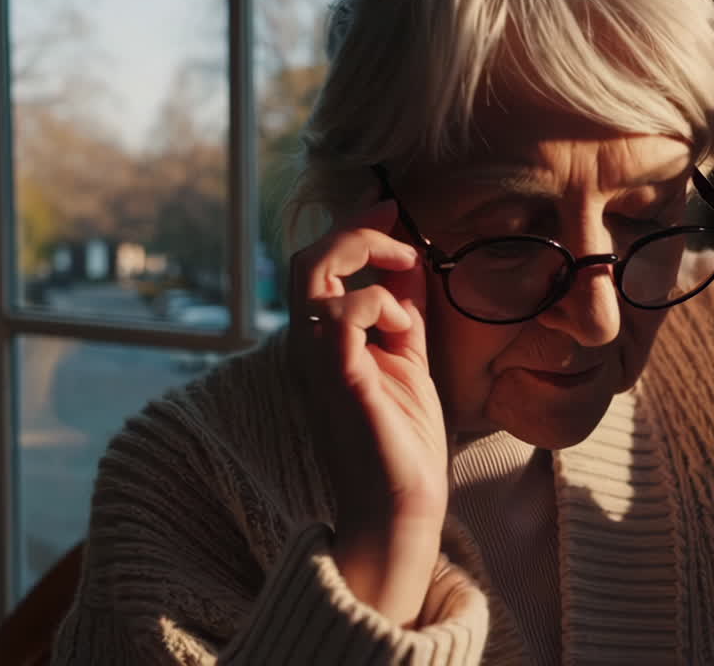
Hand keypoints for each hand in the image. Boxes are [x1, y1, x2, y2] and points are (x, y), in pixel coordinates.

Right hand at [287, 199, 447, 624]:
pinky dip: (376, 305)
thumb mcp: (409, 359)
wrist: (401, 507)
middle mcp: (308, 347)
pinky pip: (340, 314)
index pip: (318, 266)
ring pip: (311, 273)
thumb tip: (409, 262)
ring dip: (366, 267)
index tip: (391, 207)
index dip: (353, 227)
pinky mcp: (338, 378)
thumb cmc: (402, 442)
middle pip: (303, 258)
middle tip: (398, 228)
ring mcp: (317, 361)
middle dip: (354, 231)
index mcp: (323, 342)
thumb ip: (404, 312)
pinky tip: (403, 332)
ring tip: (407, 304)